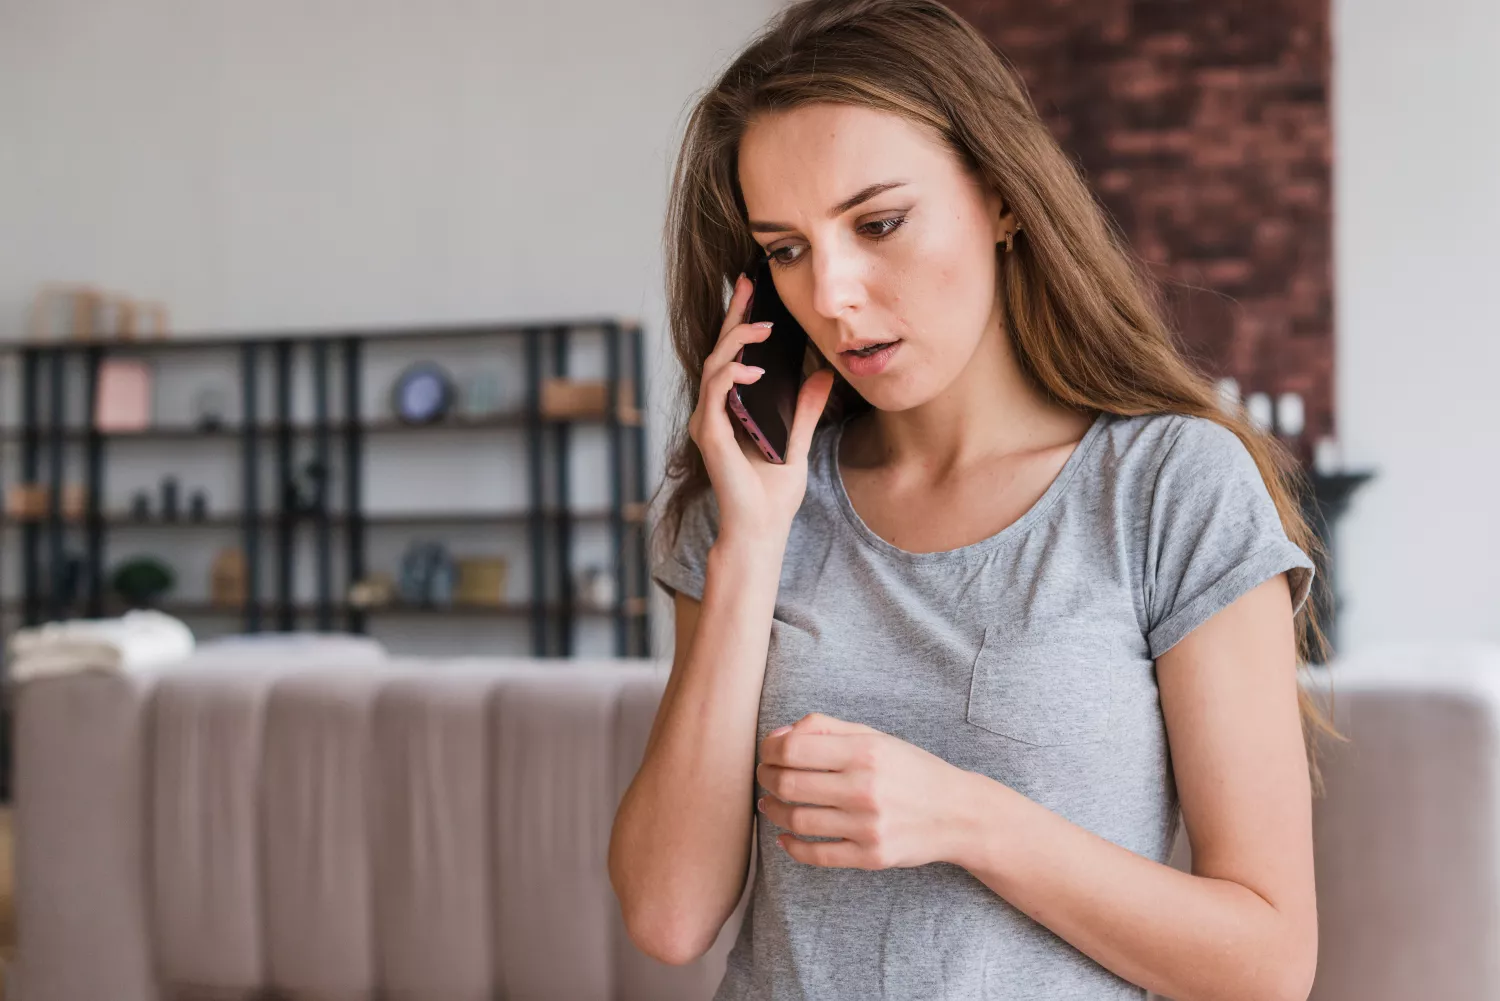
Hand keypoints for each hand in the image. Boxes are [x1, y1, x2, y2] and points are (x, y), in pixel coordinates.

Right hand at [687, 273, 835, 542]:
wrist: (762, 530)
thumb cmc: (774, 495)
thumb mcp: (797, 441)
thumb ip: (805, 409)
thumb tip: (824, 374)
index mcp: (731, 409)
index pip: (733, 356)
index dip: (740, 321)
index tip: (752, 288)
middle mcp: (713, 411)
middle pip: (720, 352)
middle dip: (733, 315)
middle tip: (747, 284)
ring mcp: (707, 422)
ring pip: (713, 366)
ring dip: (736, 341)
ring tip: (762, 325)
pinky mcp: (708, 436)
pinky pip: (714, 395)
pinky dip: (731, 376)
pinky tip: (752, 368)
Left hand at [755, 712, 975, 869]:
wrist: (958, 813)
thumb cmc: (911, 770)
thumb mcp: (875, 737)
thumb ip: (825, 728)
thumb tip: (778, 736)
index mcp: (865, 752)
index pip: (793, 749)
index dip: (769, 750)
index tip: (767, 752)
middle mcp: (865, 788)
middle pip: (789, 784)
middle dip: (767, 778)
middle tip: (765, 776)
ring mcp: (868, 826)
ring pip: (797, 820)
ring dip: (773, 811)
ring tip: (770, 803)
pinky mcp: (871, 857)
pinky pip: (816, 855)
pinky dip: (791, 847)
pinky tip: (784, 837)